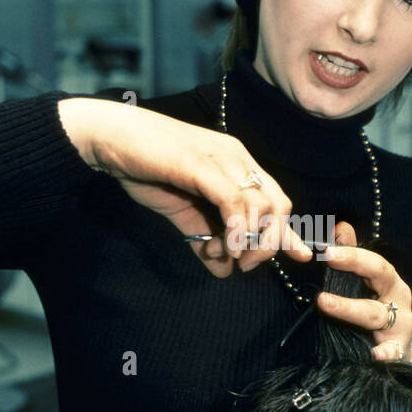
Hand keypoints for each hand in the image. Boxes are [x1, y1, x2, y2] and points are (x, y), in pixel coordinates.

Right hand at [57, 96, 311, 278]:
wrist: (111, 140)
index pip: (276, 200)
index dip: (289, 231)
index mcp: (237, 165)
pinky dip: (235, 230)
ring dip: (249, 242)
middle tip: (246, 264)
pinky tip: (223, 246)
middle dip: (270, 243)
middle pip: (278, 205)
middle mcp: (237, 159)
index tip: (300, 256)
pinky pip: (233, 202)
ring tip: (225, 255)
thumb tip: (223, 270)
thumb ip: (204, 240)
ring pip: (261, 207)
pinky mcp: (203, 165)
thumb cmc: (145, 169)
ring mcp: (222, 159)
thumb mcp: (182, 213)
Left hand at [316, 221, 411, 362]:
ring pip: (375, 314)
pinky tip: (373, 355)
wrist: (396, 352)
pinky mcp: (398, 351)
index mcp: (390, 282)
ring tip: (324, 302)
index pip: (373, 261)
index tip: (326, 249)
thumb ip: (354, 256)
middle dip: (355, 264)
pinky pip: (392, 351)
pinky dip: (385, 353)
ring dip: (349, 308)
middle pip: (381, 277)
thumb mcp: (367, 285)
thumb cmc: (377, 313)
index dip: (352, 252)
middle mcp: (399, 299)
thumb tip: (342, 227)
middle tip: (328, 258)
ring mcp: (400, 325)